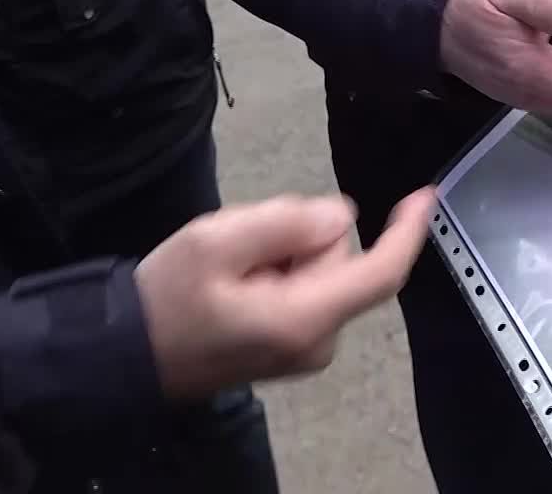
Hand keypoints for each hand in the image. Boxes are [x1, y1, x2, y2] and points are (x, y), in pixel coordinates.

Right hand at [135, 187, 435, 398]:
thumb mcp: (216, 242)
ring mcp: (309, 345)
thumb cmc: (167, 299)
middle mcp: (320, 338)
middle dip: (300, 237)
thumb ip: (285, 223)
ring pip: (321, 268)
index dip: (408, 232)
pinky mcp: (296, 342)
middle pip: (339, 258)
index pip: (381, 273)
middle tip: (241, 245)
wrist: (126, 355)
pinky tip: (237, 282)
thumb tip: (343, 216)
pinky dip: (280, 271)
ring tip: (232, 267)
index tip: (425, 196)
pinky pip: (306, 286)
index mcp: (307, 317)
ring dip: (284, 253)